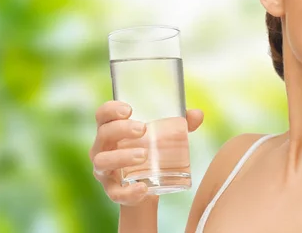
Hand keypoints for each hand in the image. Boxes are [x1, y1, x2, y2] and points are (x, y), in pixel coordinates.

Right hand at [89, 101, 203, 206]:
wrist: (147, 187)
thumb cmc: (152, 152)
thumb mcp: (165, 137)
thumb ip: (181, 124)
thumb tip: (198, 115)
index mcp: (111, 130)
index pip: (102, 115)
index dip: (111, 109)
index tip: (129, 109)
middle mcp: (102, 148)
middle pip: (103, 134)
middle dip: (121, 129)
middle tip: (143, 129)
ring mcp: (104, 171)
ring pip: (103, 162)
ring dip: (122, 157)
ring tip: (144, 155)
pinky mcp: (112, 191)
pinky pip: (115, 192)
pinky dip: (128, 191)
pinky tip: (143, 189)